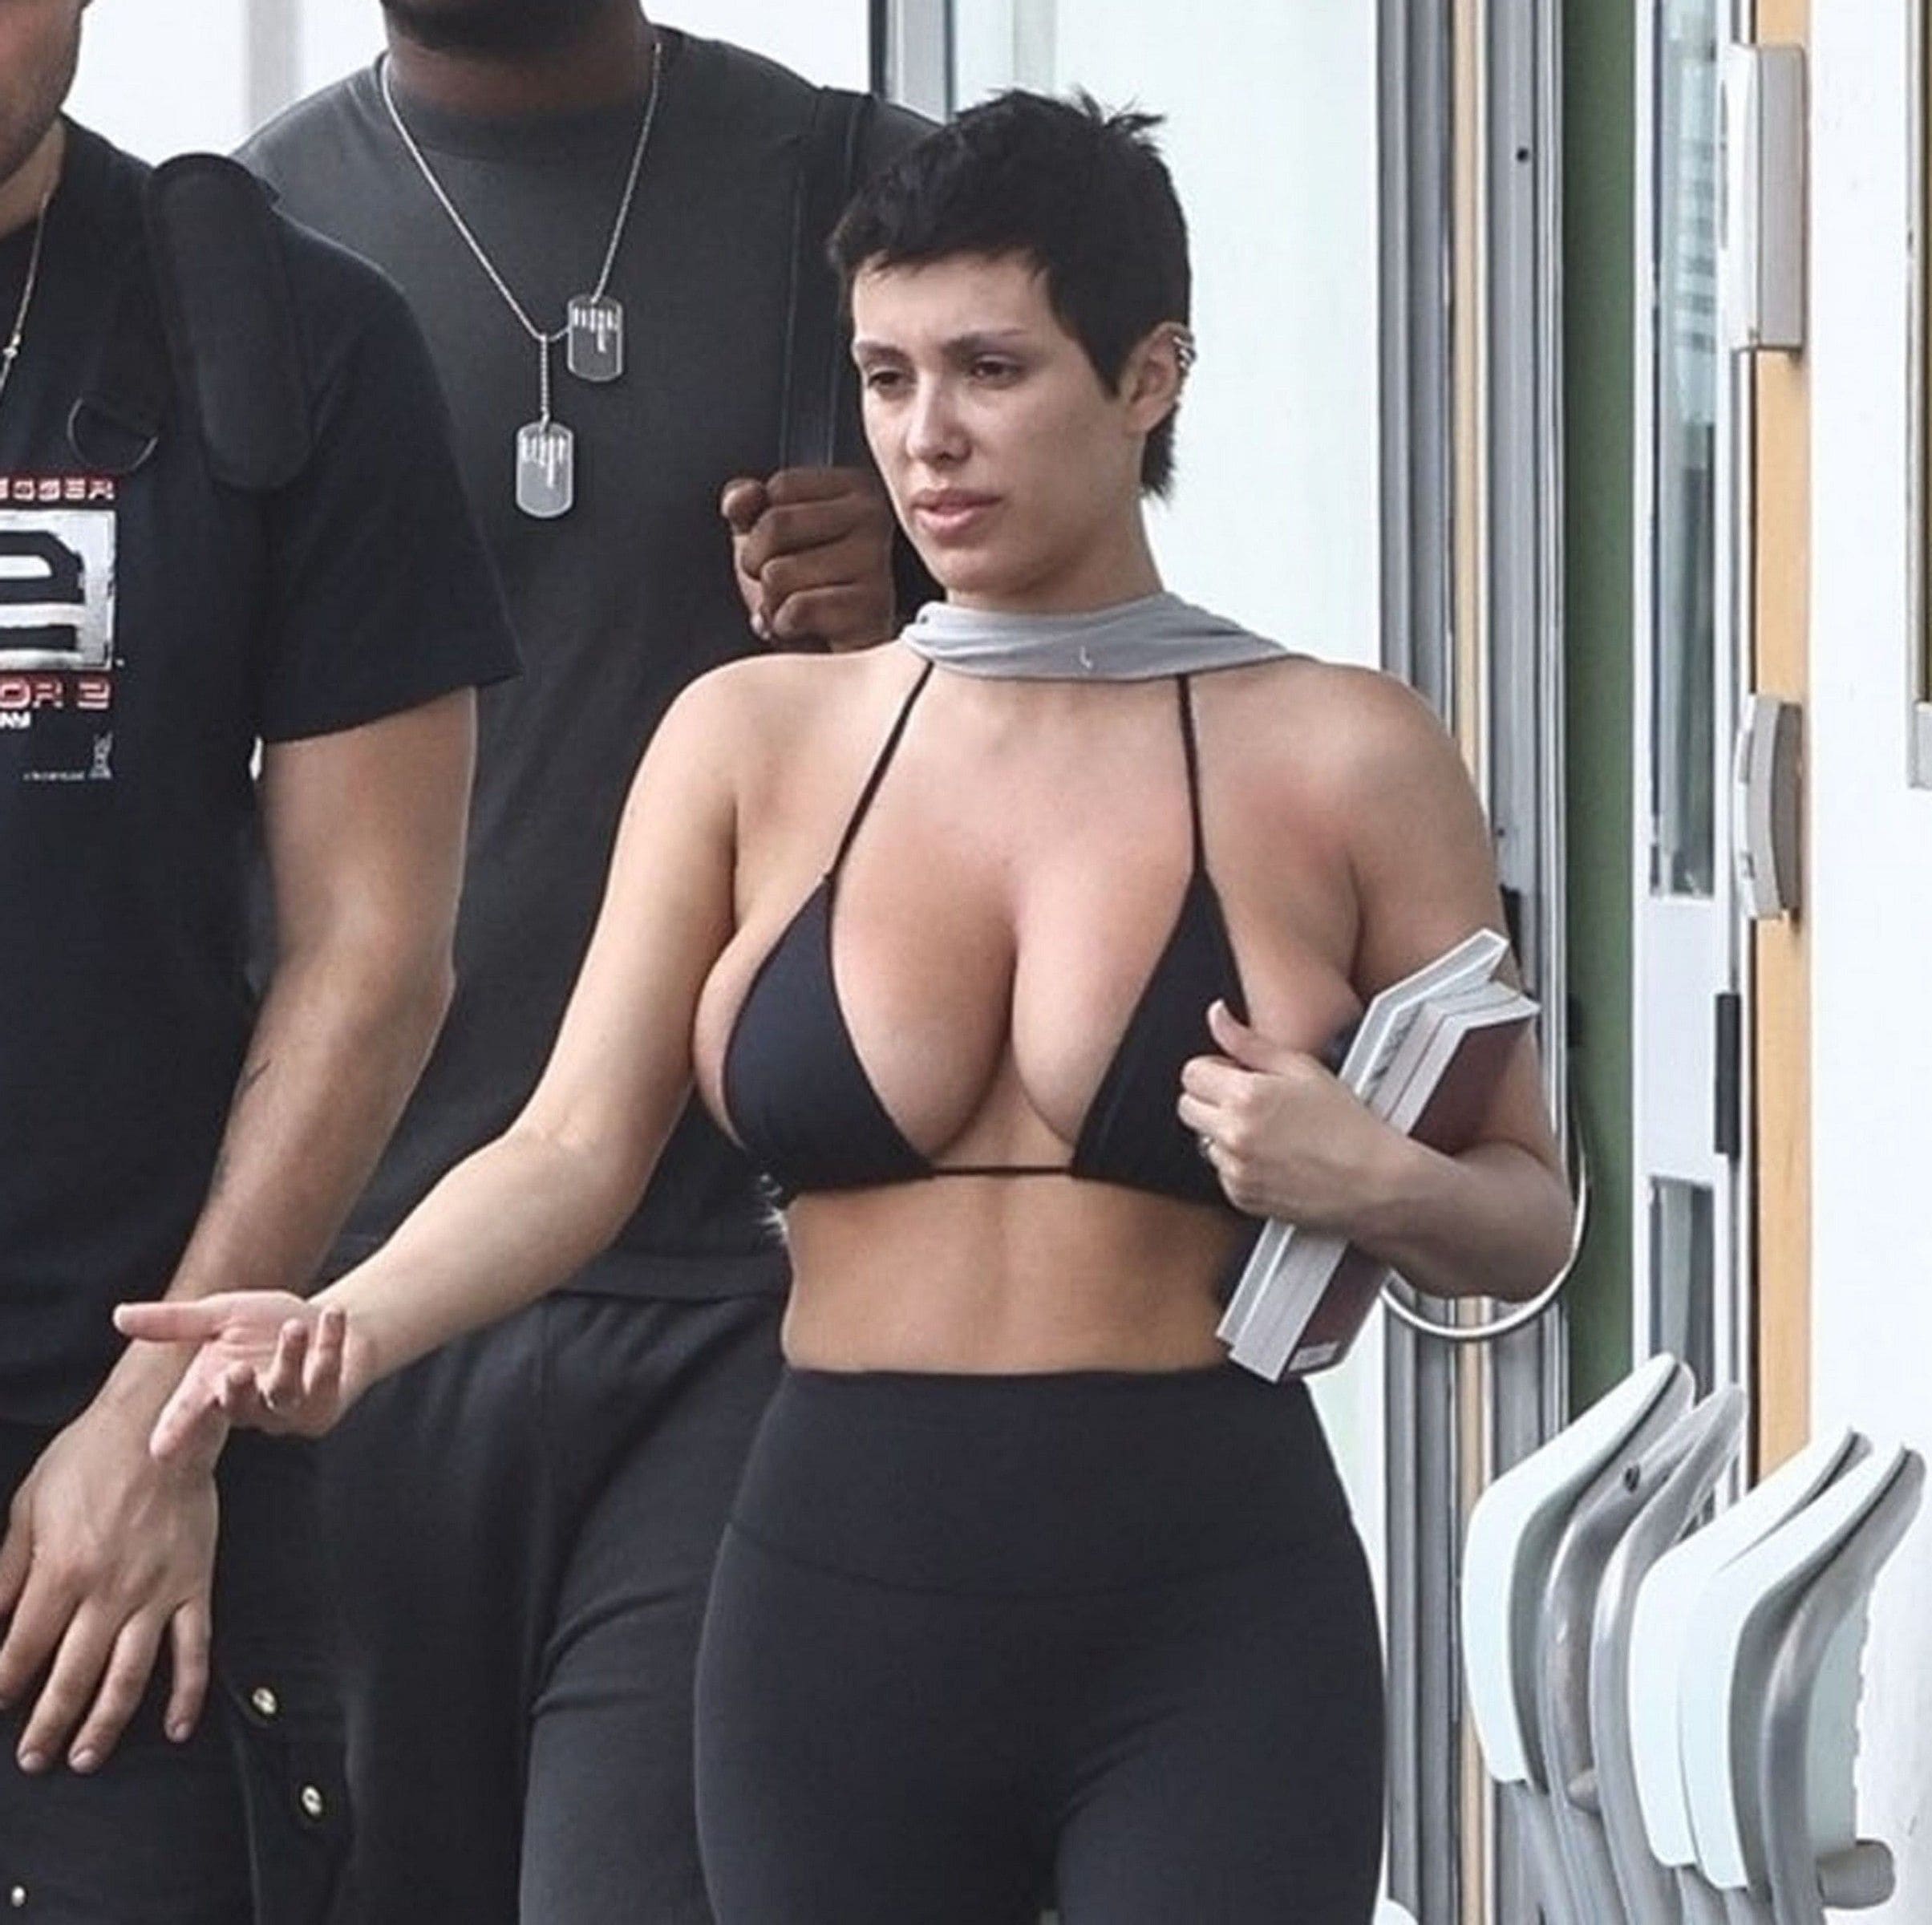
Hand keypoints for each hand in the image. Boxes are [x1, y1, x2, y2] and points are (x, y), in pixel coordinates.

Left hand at [0, 1399, 216, 1773]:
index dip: (1, 1687)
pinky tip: (175, 1727)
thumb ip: (6, 1573)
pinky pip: (195, 1647)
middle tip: (33, 1759)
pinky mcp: (195, 1584)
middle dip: (47, 1724)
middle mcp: (110, 1591)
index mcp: (62, 1571)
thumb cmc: (87, 1459)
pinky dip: (188, 1692)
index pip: (21, 1651)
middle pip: (72, 1676)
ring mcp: (157, 1592)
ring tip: (85, 1758)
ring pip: (129, 1674)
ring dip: (105, 1723)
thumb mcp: (27, 1509)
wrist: (160, 1423)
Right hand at [114, 1294, 355, 1462]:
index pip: (189, 1412)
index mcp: (214, 1387)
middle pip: (240, 1407)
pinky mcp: (326, 1405)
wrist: (326, 1322)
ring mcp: (290, 1410)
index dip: (175, 1430)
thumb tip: (117, 1316)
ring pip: (286, 1393)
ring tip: (294, 1327)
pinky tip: (333, 1314)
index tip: (159, 1450)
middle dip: (238, 1391)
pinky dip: (331, 1343)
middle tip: (235, 1370)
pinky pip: (328, 1378)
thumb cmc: (265, 1324)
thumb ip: (176, 1322)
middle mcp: (250, 1405)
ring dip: (290, 1358)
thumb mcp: (221, 1315)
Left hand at [720, 466, 896, 651]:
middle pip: (775, 524)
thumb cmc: (804, 594)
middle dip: (759, 565)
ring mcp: (877, 564)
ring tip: (799, 610)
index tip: (786, 551)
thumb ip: (747, 506)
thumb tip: (740, 498)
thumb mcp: (765, 539)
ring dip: (773, 602)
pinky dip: (786, 626)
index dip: (762, 525)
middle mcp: (874, 517)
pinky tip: (806, 631)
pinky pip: (797, 609)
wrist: (829, 657)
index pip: (780, 487)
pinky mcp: (871, 610)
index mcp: (855, 489)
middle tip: (784, 587)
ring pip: (779, 572)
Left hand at [1178, 1001, 1403, 1227]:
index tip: (1233, 1073)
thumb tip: (1217, 1016)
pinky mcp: (1241, 1197)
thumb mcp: (1303, 1068)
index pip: (1191, 1073)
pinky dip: (1240, 1164)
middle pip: (1188, 1107)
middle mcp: (1234, 1135)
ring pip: (1204, 1141)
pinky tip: (1274, 1157)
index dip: (1213, 1069)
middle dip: (1211, 1099)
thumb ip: (1249, 1041)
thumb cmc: (1349, 1127)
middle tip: (1249, 1100)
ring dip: (1225, 1133)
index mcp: (1246, 1096)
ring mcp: (1236, 1169)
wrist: (1375, 1182)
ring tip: (1269, 1131)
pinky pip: (1222, 1173)